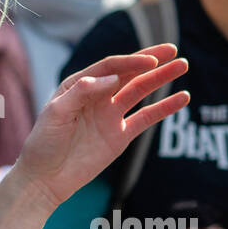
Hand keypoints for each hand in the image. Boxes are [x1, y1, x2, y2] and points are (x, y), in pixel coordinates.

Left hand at [15, 44, 188, 206]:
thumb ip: (82, 93)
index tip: (151, 60)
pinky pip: (146, 118)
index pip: (109, 67)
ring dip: (161, 79)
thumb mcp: (56, 113)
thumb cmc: (44, 143)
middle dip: (151, 60)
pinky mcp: (121, 135)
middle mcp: (98, 96)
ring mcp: (111, 115)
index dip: (130, 61)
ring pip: (140, 91)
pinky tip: (182, 98)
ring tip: (183, 65)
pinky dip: (164, 108)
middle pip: (129, 73)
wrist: (46, 178)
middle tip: (173, 50)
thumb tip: (112, 79)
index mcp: (79, 85)